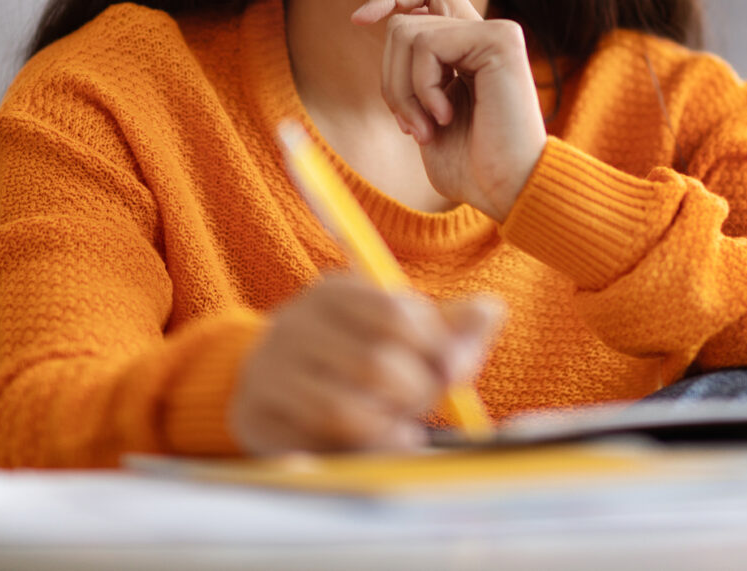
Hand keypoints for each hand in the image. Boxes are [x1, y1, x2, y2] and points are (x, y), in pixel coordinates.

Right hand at [230, 275, 503, 453]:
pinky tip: (374, 448)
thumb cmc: (357, 353)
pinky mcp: (256, 421)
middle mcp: (294, 325)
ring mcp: (269, 374)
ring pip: (343, 411)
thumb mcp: (403, 330)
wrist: (276, 381)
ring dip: (388, 428)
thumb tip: (491, 313)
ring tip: (401, 428)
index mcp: (334, 292)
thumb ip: (452, 326)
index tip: (458, 372)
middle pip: (375, 366)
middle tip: (422, 402)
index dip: (438, 349)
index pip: (397, 316)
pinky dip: (356, 453)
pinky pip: (314, 447)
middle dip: (416, 392)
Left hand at [352, 0, 547, 221]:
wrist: (509, 190)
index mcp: (470, 50)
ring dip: (402, 91)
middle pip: (404, 18)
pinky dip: (421, 88)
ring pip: (407, 31)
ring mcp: (495, 33)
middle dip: (389, 76)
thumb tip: (380, 24)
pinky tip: (445, 118)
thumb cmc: (471, 168)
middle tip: (409, 125)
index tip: (359, 20)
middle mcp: (484, 34)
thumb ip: (410, 75)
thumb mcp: (425, 117)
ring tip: (426, 129)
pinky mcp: (499, 39)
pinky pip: (427, 44)